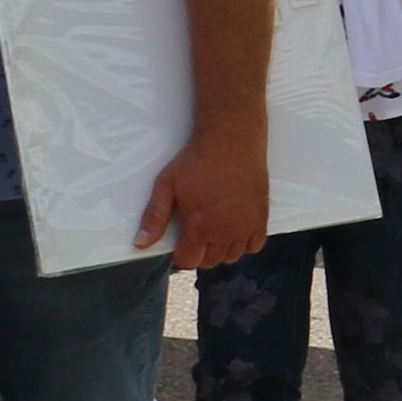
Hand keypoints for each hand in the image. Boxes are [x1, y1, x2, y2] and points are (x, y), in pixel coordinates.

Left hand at [144, 130, 270, 273]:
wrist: (232, 139)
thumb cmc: (197, 160)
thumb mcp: (167, 185)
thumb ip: (154, 217)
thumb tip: (140, 244)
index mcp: (199, 228)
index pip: (188, 261)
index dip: (180, 254)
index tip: (180, 241)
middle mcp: (225, 233)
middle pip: (210, 261)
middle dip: (200, 252)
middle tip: (196, 233)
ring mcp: (246, 226)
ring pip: (232, 256)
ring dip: (221, 249)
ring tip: (214, 231)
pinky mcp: (261, 216)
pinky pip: (254, 245)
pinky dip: (244, 243)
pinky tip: (235, 228)